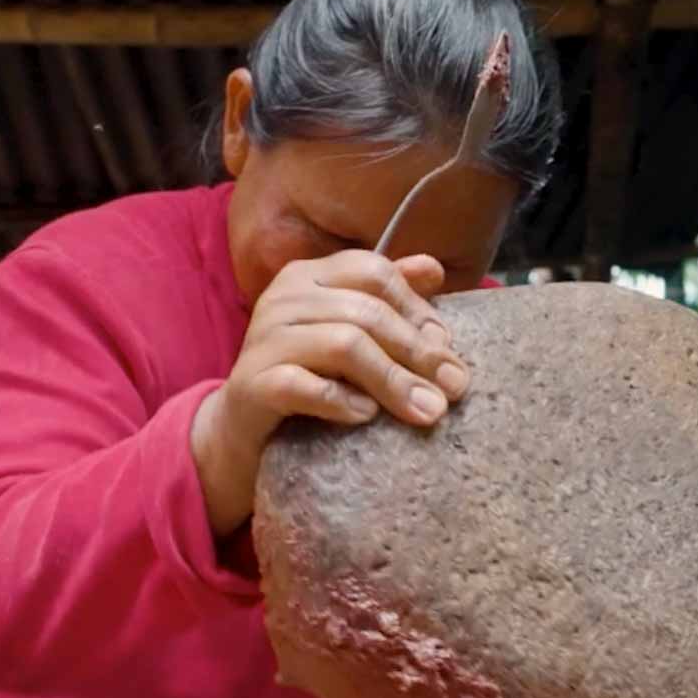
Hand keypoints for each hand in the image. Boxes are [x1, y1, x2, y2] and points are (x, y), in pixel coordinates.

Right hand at [192, 249, 470, 534]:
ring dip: (392, 380)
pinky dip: (342, 401)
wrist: (242, 428)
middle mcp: (283, 297)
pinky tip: (367, 416)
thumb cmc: (307, 375)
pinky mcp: (252, 384)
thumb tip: (435, 270)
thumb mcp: (349, 332)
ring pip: (343, 345)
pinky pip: (304, 386)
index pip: (375, 272)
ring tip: (425, 410)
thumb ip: (387, 300)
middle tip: (455, 388)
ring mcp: (264, 340)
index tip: (447, 347)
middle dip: (419, 352)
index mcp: (309, 275)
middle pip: (366, 312)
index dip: (418, 308)